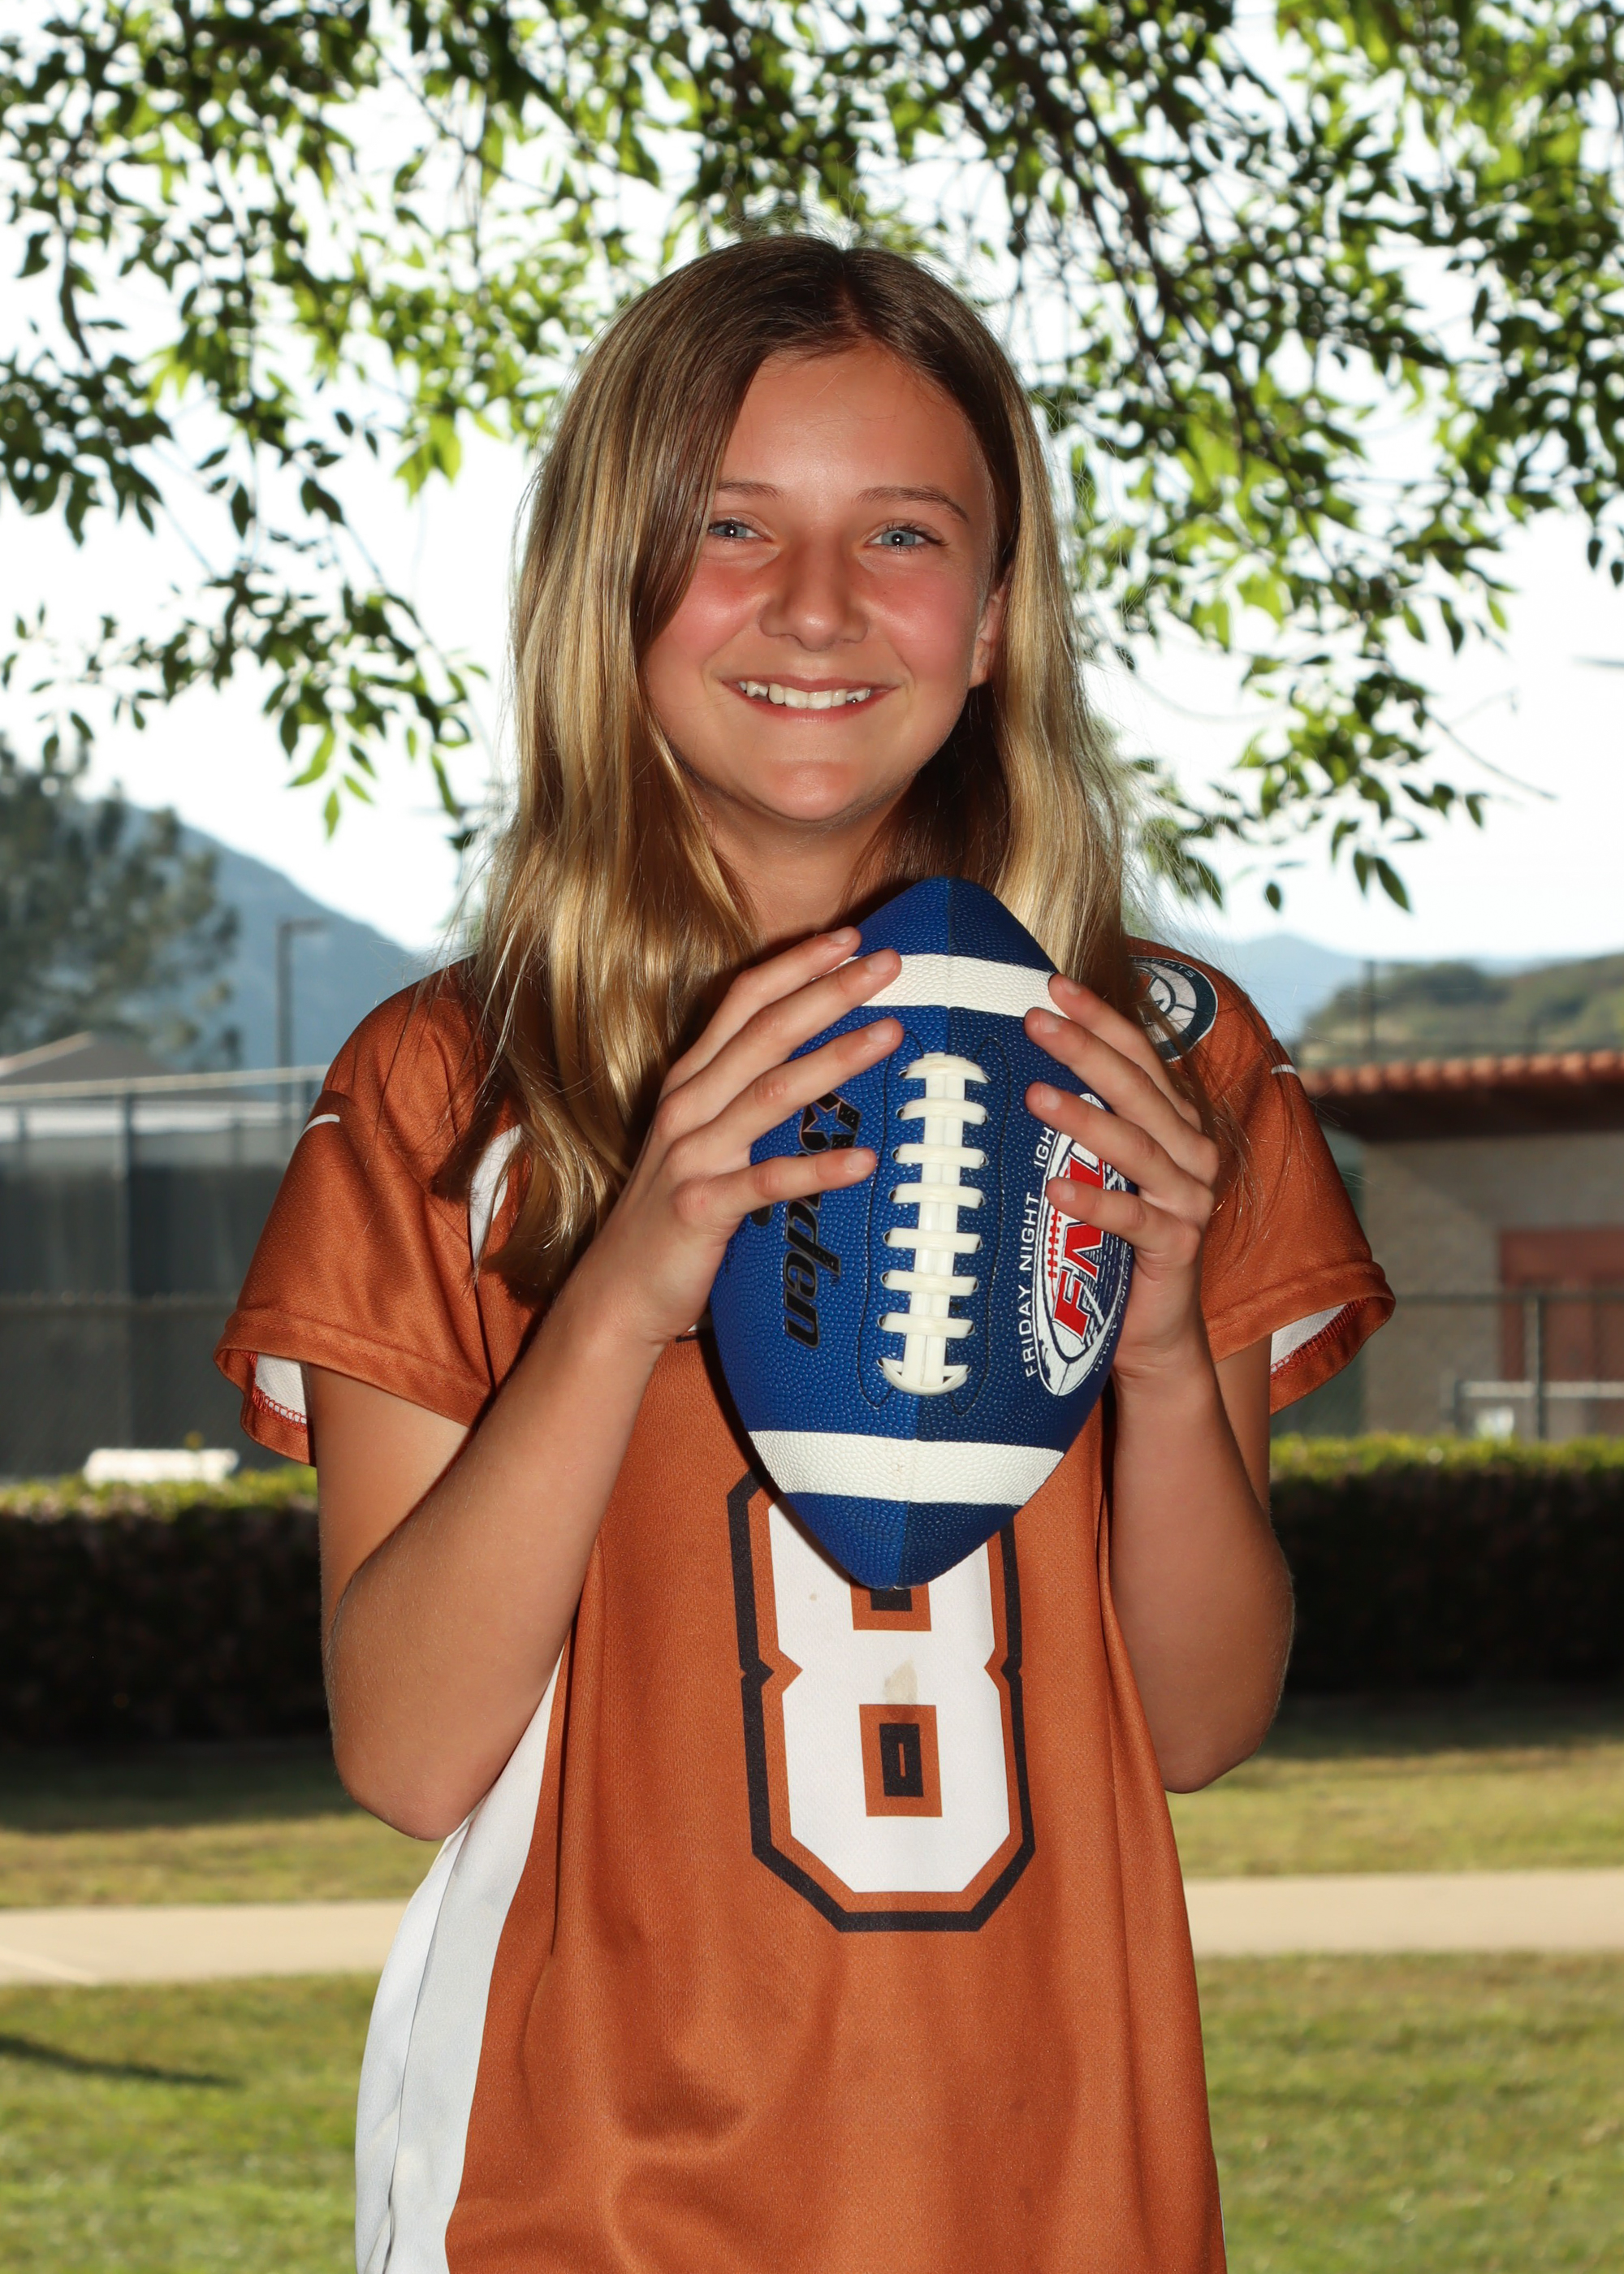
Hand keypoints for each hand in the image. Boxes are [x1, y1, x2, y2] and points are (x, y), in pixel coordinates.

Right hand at [572, 928, 901, 1351]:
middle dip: (829, 992)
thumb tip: (815, 1058)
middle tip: (891, 964)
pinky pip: (767, 1182)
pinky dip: (817, 1169)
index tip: (851, 939)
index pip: (744, 1001)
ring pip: (770, 1092)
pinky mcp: (701, 1208)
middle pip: (765, 1032)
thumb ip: (741, 1093)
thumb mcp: (700, 1137)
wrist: (618, 1289)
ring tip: (891, 1035)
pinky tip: (865, 1161)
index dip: (796, 965)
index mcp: (690, 1080)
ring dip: (834, 1059)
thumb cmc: (674, 1210)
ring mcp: (692, 1156)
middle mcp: (688, 1106)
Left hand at [1023, 974, 1221, 1383]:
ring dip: (1086, 1119)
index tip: (1053, 986)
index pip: (1140, 1057)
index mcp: (1175, 1123)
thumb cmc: (1112, 1241)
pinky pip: (1133, 1219)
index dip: (1101, 1019)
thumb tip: (1016, 1067)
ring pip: (1138, 1147)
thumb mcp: (1100, 1171)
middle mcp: (1192, 1153)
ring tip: (1035, 1095)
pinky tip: (1054, 1188)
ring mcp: (1190, 1201)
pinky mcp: (1177, 1248)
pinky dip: (1095, 1201)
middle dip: (1086, 1051)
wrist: (1153, 1330)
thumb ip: (1082, 1124)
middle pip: (1139, 1090)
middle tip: (1033, 1021)